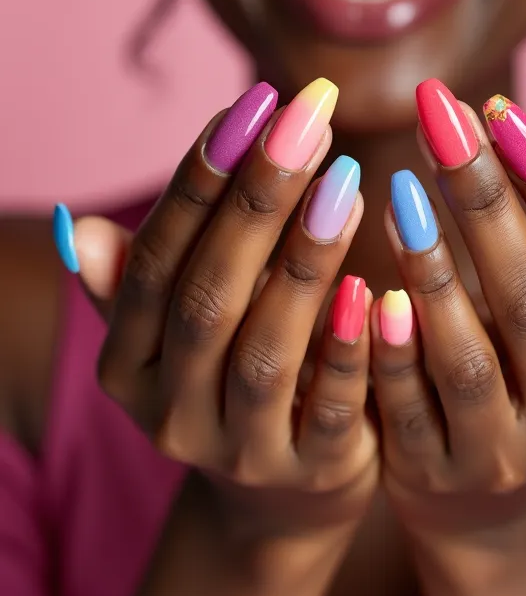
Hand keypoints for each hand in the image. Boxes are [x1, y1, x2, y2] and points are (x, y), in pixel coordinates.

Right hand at [59, 80, 377, 544]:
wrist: (285, 490)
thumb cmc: (237, 378)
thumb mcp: (182, 337)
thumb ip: (140, 285)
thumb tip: (76, 226)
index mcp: (129, 367)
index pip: (157, 263)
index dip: (200, 182)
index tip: (252, 104)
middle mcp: (170, 413)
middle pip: (208, 299)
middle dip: (257, 203)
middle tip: (308, 121)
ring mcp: (241, 452)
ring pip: (265, 352)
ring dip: (303, 262)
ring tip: (346, 180)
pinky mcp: (311, 472)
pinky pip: (330, 409)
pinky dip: (349, 348)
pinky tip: (379, 287)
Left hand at [370, 80, 525, 550]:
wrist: (492, 499)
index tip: (503, 110)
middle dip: (484, 201)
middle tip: (439, 117)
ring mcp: (506, 455)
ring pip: (469, 358)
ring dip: (433, 270)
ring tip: (400, 188)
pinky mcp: (438, 475)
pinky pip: (409, 410)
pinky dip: (390, 351)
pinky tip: (366, 290)